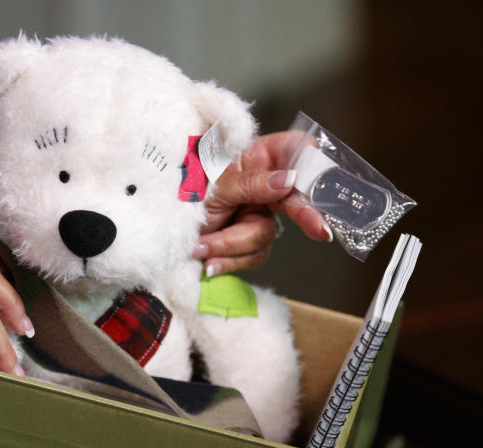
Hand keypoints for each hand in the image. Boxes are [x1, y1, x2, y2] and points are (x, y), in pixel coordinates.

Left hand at [196, 131, 331, 275]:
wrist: (162, 230)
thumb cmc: (183, 193)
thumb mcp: (214, 184)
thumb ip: (252, 183)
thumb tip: (289, 179)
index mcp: (257, 156)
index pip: (298, 149)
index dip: (313, 162)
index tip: (312, 181)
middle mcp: (263, 184)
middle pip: (297, 198)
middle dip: (305, 217)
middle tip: (321, 232)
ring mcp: (258, 213)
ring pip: (267, 235)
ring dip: (232, 245)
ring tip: (202, 246)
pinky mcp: (248, 242)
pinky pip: (254, 255)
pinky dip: (229, 261)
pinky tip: (209, 263)